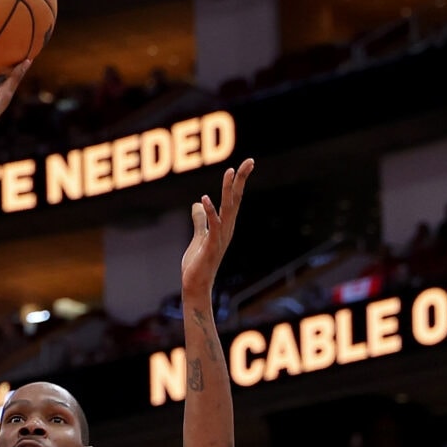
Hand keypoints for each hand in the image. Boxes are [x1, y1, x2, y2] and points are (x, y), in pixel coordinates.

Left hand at [180, 160, 253, 302]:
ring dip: (229, 190)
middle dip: (242, 180)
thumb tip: (197, 204)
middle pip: (236, 200)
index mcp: (224, 225)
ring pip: (227, 209)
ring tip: (230, 172)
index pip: (234, 199)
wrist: (196, 285)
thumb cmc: (198, 264)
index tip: (244, 164)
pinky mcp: (210, 246)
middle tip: (250, 161)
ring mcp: (220, 237)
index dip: (238, 181)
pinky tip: (205, 198)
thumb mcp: (198, 237)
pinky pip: (212, 226)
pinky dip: (210, 212)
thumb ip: (200, 220)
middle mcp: (226, 229)